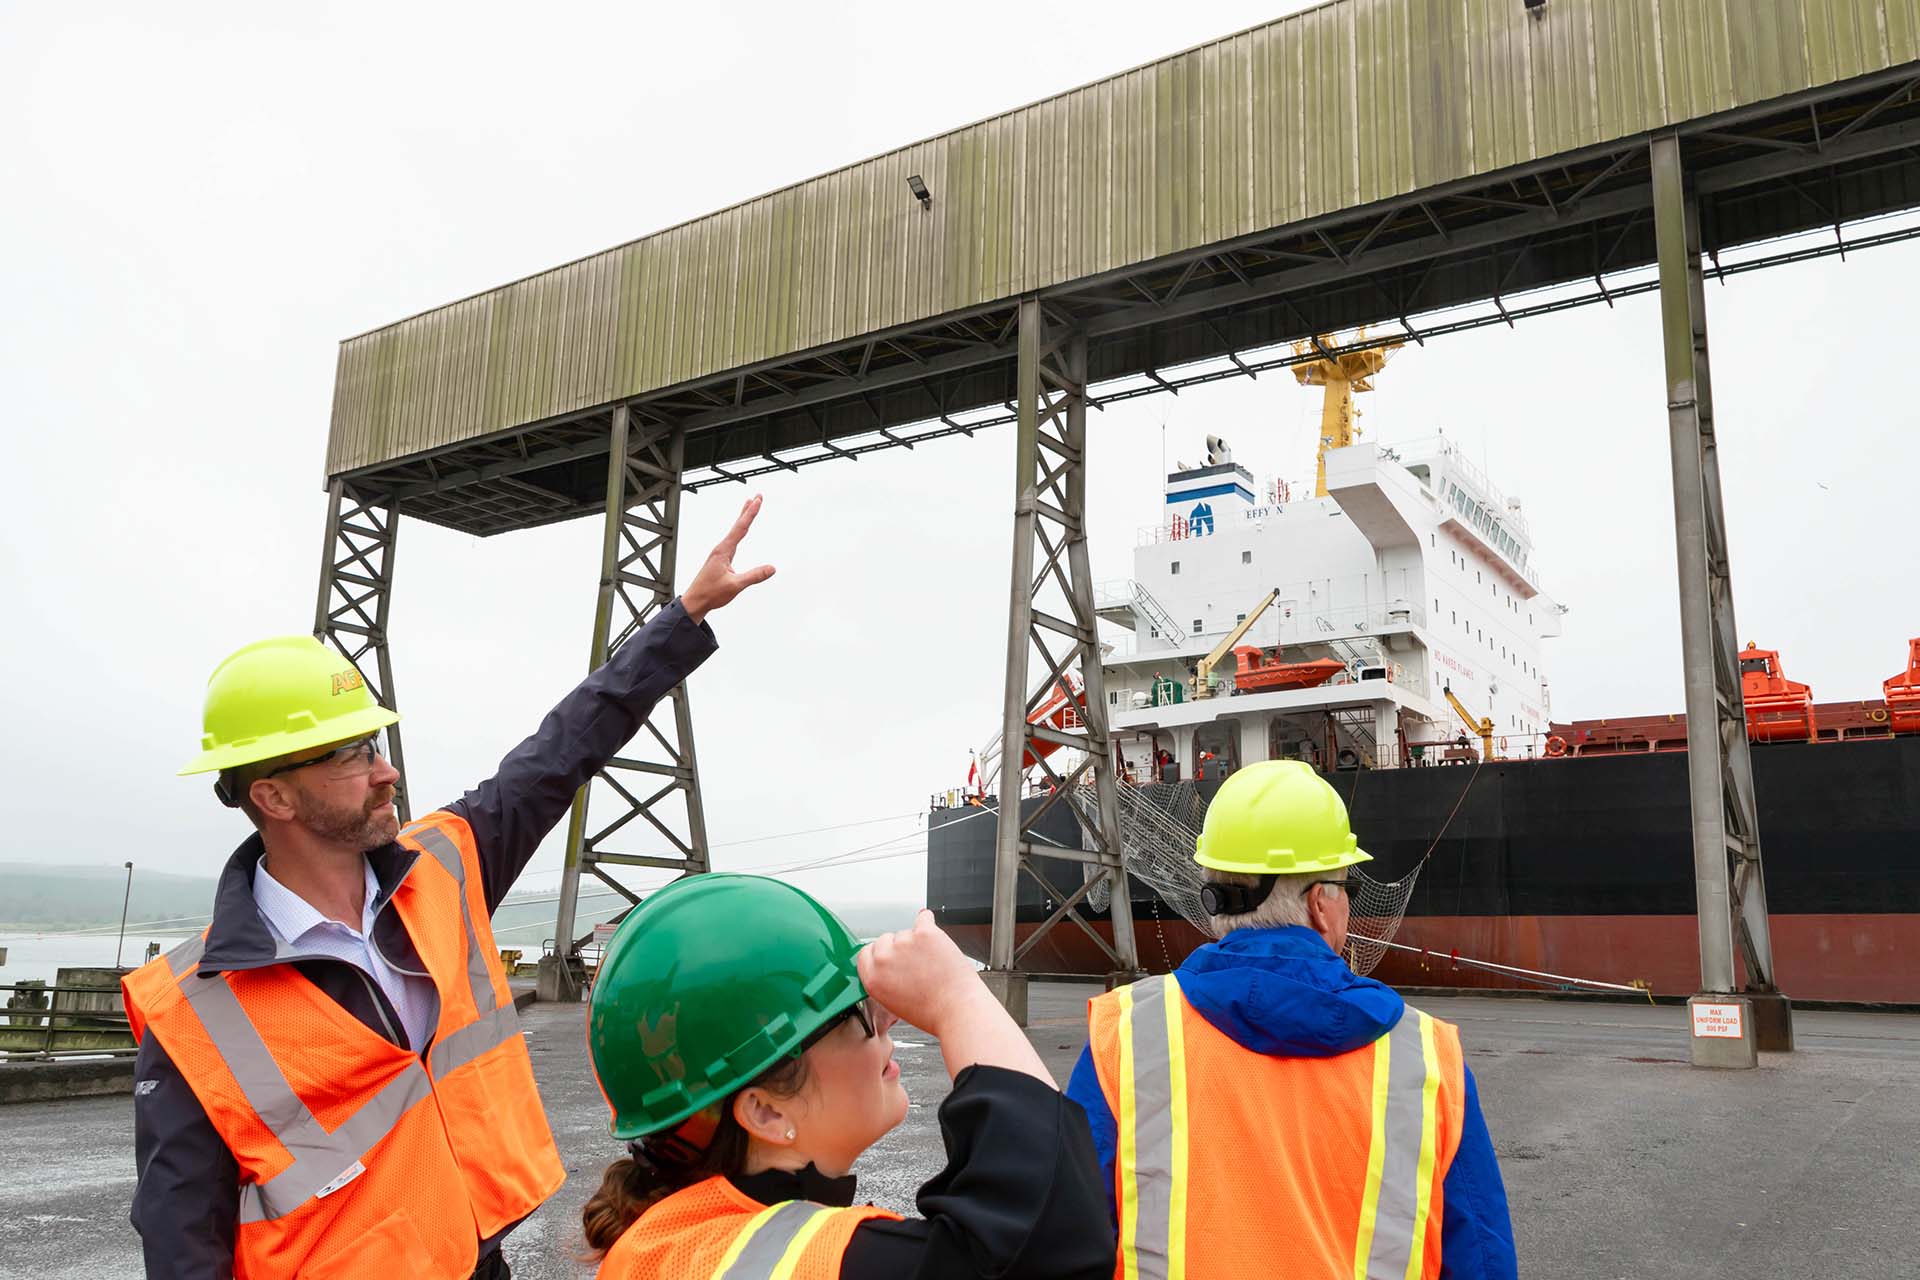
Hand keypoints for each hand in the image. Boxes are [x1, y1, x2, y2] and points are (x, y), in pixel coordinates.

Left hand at [681, 495, 774, 622]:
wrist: (695, 601)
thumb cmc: (711, 593)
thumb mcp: (735, 585)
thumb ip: (754, 576)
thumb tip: (772, 568)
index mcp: (723, 551)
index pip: (740, 528)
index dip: (750, 513)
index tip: (757, 500)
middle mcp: (721, 548)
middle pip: (737, 525)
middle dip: (747, 510)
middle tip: (757, 496)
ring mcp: (720, 553)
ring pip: (734, 531)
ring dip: (742, 517)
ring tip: (748, 505)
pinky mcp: (720, 559)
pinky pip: (732, 540)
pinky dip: (739, 530)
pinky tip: (740, 532)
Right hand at [855, 910, 984, 1036]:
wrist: (957, 1009)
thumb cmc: (932, 1011)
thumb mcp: (893, 1003)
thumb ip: (883, 980)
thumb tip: (888, 965)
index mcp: (873, 978)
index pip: (866, 952)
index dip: (880, 953)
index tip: (889, 954)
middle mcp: (884, 959)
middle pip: (884, 939)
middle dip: (898, 948)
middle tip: (915, 962)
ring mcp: (904, 943)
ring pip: (906, 932)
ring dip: (916, 941)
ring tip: (931, 962)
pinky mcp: (925, 933)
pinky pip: (924, 918)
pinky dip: (928, 923)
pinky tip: (932, 935)